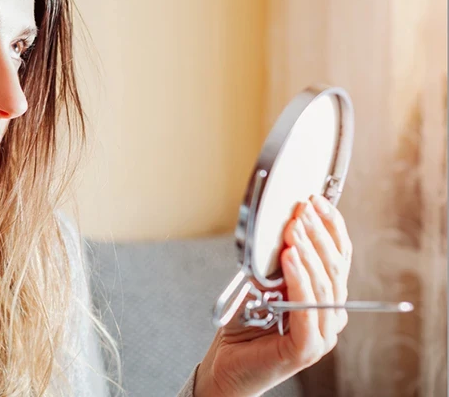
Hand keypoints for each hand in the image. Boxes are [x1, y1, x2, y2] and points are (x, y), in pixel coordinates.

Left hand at [195, 194, 352, 396]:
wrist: (225, 364)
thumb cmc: (245, 325)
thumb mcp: (261, 283)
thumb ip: (275, 263)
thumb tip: (282, 228)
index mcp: (325, 298)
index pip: (338, 257)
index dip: (331, 227)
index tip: (316, 200)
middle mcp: (329, 316)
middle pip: (334, 268)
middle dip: (318, 233)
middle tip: (302, 209)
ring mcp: (321, 334)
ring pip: (324, 286)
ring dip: (309, 251)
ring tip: (294, 227)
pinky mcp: (305, 348)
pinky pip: (307, 309)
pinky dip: (298, 280)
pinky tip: (289, 258)